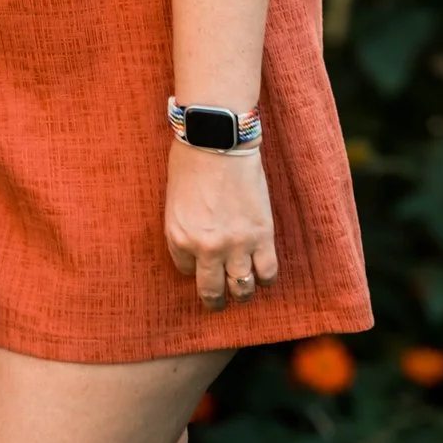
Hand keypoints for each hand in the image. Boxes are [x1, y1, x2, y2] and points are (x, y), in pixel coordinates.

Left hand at [164, 143, 278, 311]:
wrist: (218, 140)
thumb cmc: (191, 161)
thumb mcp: (175, 200)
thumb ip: (186, 227)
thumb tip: (197, 246)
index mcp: (177, 237)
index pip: (184, 271)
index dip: (193, 269)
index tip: (199, 267)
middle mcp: (205, 247)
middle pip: (211, 290)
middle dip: (214, 301)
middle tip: (218, 303)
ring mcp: (235, 245)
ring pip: (241, 288)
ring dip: (242, 294)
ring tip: (242, 292)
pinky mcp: (261, 236)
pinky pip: (267, 273)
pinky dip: (265, 279)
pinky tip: (262, 277)